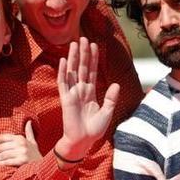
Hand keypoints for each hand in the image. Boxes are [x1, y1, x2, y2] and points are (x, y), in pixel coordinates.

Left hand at [0, 121, 42, 166]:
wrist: (43, 167)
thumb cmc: (35, 156)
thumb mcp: (33, 143)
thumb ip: (29, 132)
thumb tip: (29, 121)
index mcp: (21, 138)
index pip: (3, 137)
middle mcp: (21, 143)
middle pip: (1, 147)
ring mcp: (22, 152)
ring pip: (3, 155)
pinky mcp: (22, 160)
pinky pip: (7, 161)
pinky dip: (0, 164)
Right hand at [57, 37, 119, 157]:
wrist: (82, 142)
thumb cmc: (93, 130)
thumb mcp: (107, 112)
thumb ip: (111, 98)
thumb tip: (116, 83)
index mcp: (90, 92)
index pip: (92, 71)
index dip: (93, 59)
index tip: (94, 45)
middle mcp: (81, 90)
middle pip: (82, 67)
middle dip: (83, 53)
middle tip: (83, 38)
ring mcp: (72, 94)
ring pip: (72, 71)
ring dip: (73, 58)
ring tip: (74, 44)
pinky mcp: (66, 99)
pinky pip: (63, 83)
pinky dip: (63, 72)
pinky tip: (64, 61)